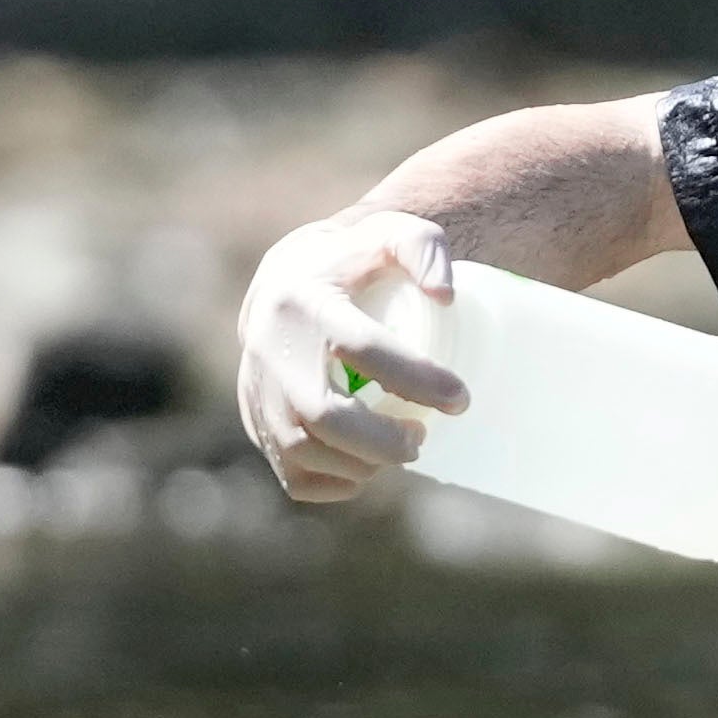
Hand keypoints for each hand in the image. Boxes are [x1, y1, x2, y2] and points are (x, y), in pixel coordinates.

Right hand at [234, 208, 471, 501]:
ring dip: (364, 463)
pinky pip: (294, 476)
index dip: (416, 379)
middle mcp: (269, 348)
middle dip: (384, 439)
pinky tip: (367, 466)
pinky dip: (337, 483)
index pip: (361, 349)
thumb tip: (446, 298)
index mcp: (303, 301)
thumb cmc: (356, 261)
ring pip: (305, 451)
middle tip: (423, 436)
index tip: (461, 398)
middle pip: (323, 415)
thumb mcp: (393, 234)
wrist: (286, 279)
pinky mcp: (256, 424)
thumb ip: (426, 248)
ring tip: (401, 448)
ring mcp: (256, 391)